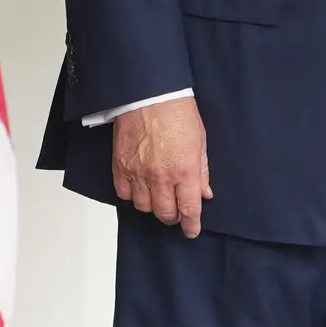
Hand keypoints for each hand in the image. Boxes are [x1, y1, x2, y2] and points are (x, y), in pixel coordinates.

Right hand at [112, 96, 212, 235]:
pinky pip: (124, 194)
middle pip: (165, 213)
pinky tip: (139, 188)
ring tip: (158, 197)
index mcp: (185, 170)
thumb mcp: (200, 141)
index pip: (188, 209)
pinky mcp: (120, 167)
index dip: (191, 224)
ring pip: (144, 207)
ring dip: (153, 206)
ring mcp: (138, 173)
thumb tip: (204, 192)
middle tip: (176, 212)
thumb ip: (202, 170)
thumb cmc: (177, 112)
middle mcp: (161, 177)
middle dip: (173, 217)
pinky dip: (132, 195)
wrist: (150, 95)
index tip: (191, 231)